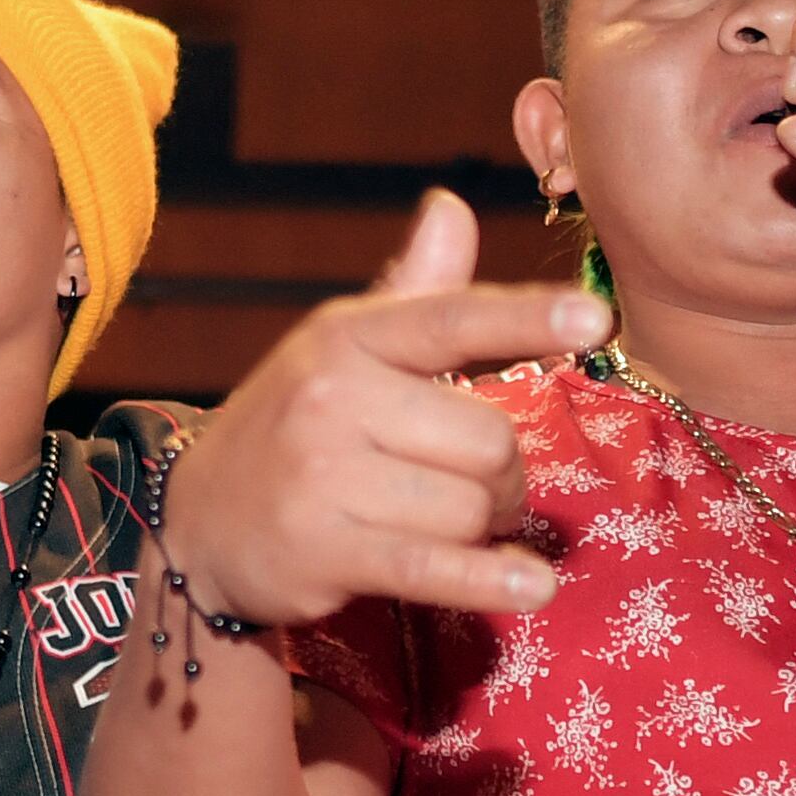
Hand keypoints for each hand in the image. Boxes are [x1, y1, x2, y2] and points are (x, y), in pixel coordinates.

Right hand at [161, 191, 613, 624]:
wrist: (198, 520)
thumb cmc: (296, 426)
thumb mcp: (344, 348)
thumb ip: (416, 292)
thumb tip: (452, 210)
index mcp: (347, 336)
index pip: (452, 318)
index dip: (528, 317)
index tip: (597, 319)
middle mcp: (332, 396)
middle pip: (489, 439)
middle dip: (504, 476)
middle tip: (476, 488)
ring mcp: (325, 475)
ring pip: (470, 508)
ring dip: (481, 529)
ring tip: (449, 526)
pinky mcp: (326, 550)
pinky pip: (436, 565)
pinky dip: (490, 580)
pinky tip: (528, 586)